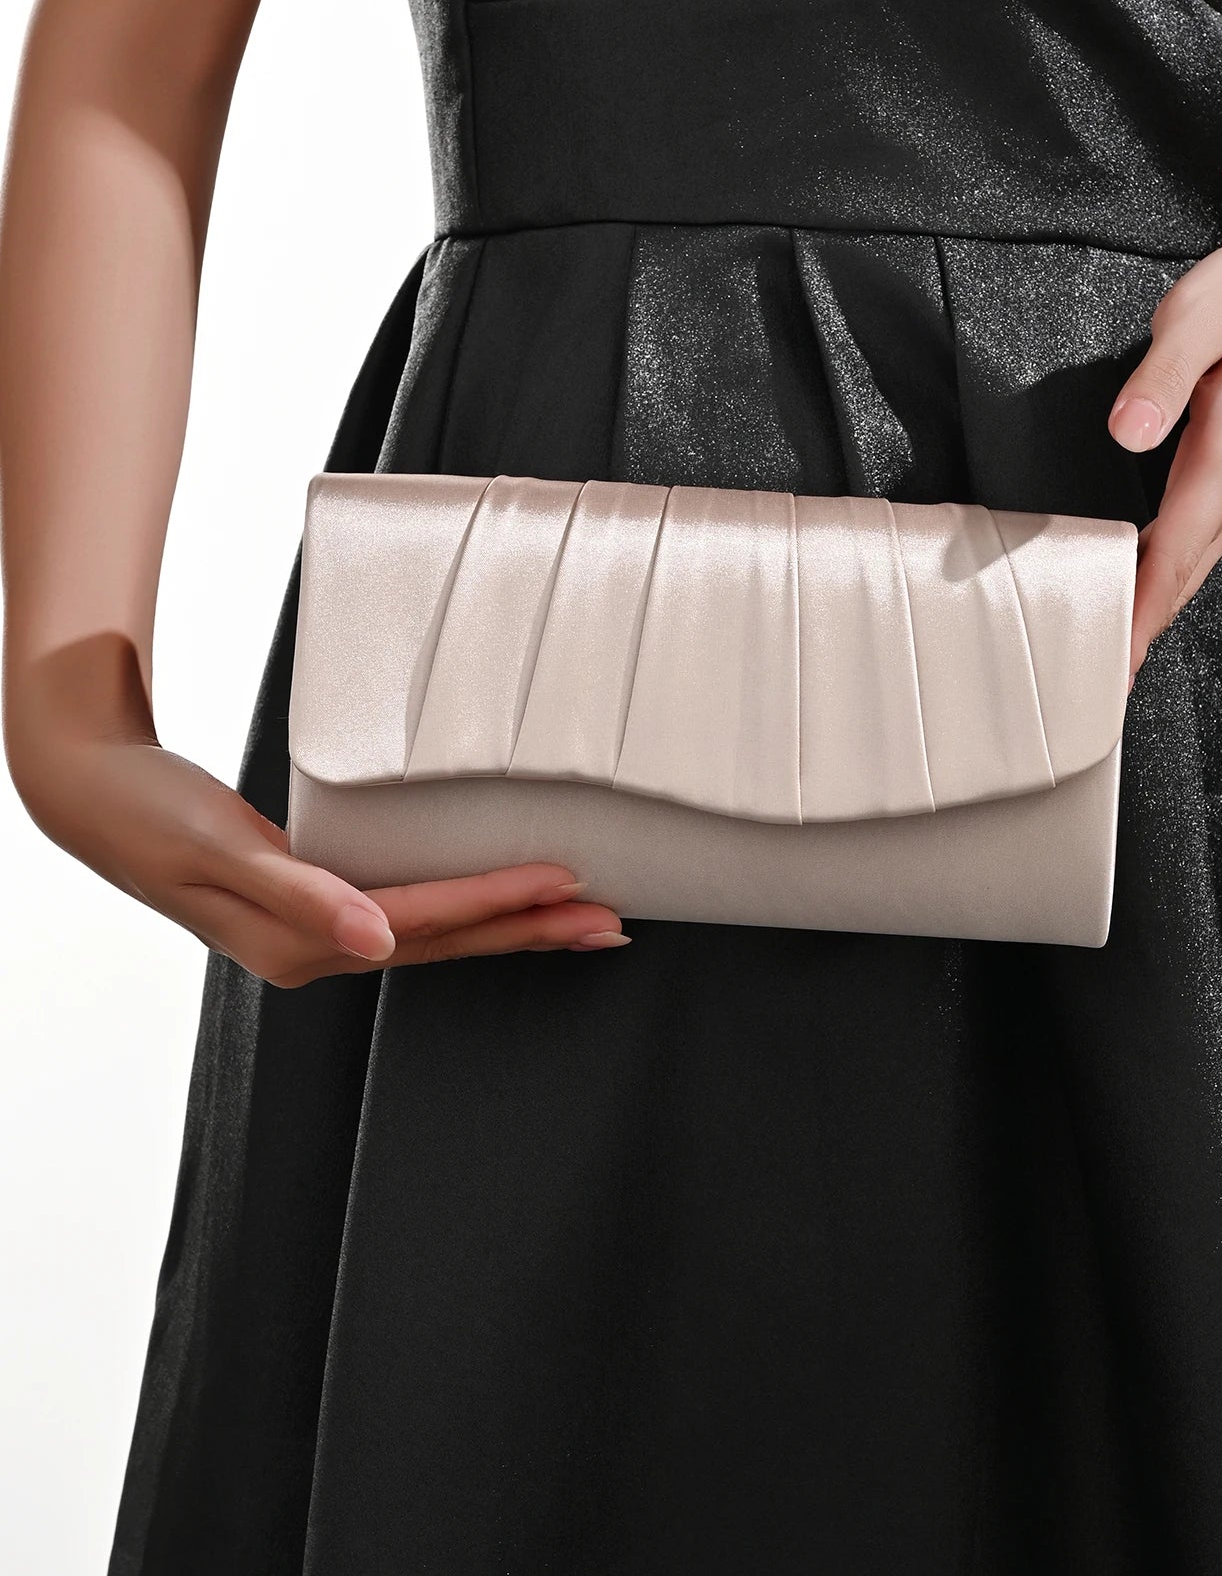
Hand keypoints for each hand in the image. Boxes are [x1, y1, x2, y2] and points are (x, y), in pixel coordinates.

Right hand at [13, 729, 628, 988]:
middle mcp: (317, 948)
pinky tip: (494, 899)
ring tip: (577, 918)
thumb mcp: (219, 849)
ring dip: (508, 925)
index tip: (566, 884)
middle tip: (610, 922)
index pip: (423, 923)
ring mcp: (318, 932)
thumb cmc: (148, 812)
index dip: (497, 903)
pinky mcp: (317, 903)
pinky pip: (410, 911)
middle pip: (447, 943)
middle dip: (530, 933)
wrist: (92, 793)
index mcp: (297, 944)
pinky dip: (463, 906)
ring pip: (436, 932)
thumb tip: (377, 942)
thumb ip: (300, 895)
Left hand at [1108, 202, 1221, 680]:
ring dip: (1156, 611)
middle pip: (1183, 577)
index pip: (1173, 555)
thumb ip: (1162, 375)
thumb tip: (1129, 431)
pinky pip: (1200, 541)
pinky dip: (1170, 577)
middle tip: (1103, 686)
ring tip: (1117, 655)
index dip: (1140, 614)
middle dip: (1143, 632)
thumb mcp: (1202, 314)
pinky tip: (1146, 590)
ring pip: (1194, 564)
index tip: (1115, 666)